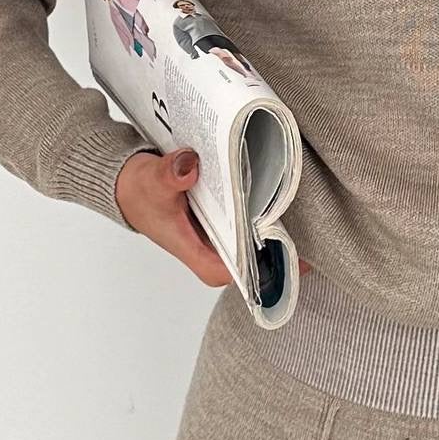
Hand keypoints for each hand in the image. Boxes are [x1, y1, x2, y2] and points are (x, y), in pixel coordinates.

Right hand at [115, 149, 314, 286]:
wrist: (126, 184)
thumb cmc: (139, 192)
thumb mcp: (151, 180)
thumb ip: (169, 175)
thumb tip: (188, 166)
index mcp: (196, 252)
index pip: (237, 273)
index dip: (265, 267)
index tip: (290, 249)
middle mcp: (211, 250)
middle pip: (254, 259)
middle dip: (281, 245)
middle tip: (312, 226)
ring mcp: (217, 237)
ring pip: (254, 242)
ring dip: (276, 227)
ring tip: (306, 206)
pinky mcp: (221, 222)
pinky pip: (249, 223)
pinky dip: (264, 211)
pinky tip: (282, 193)